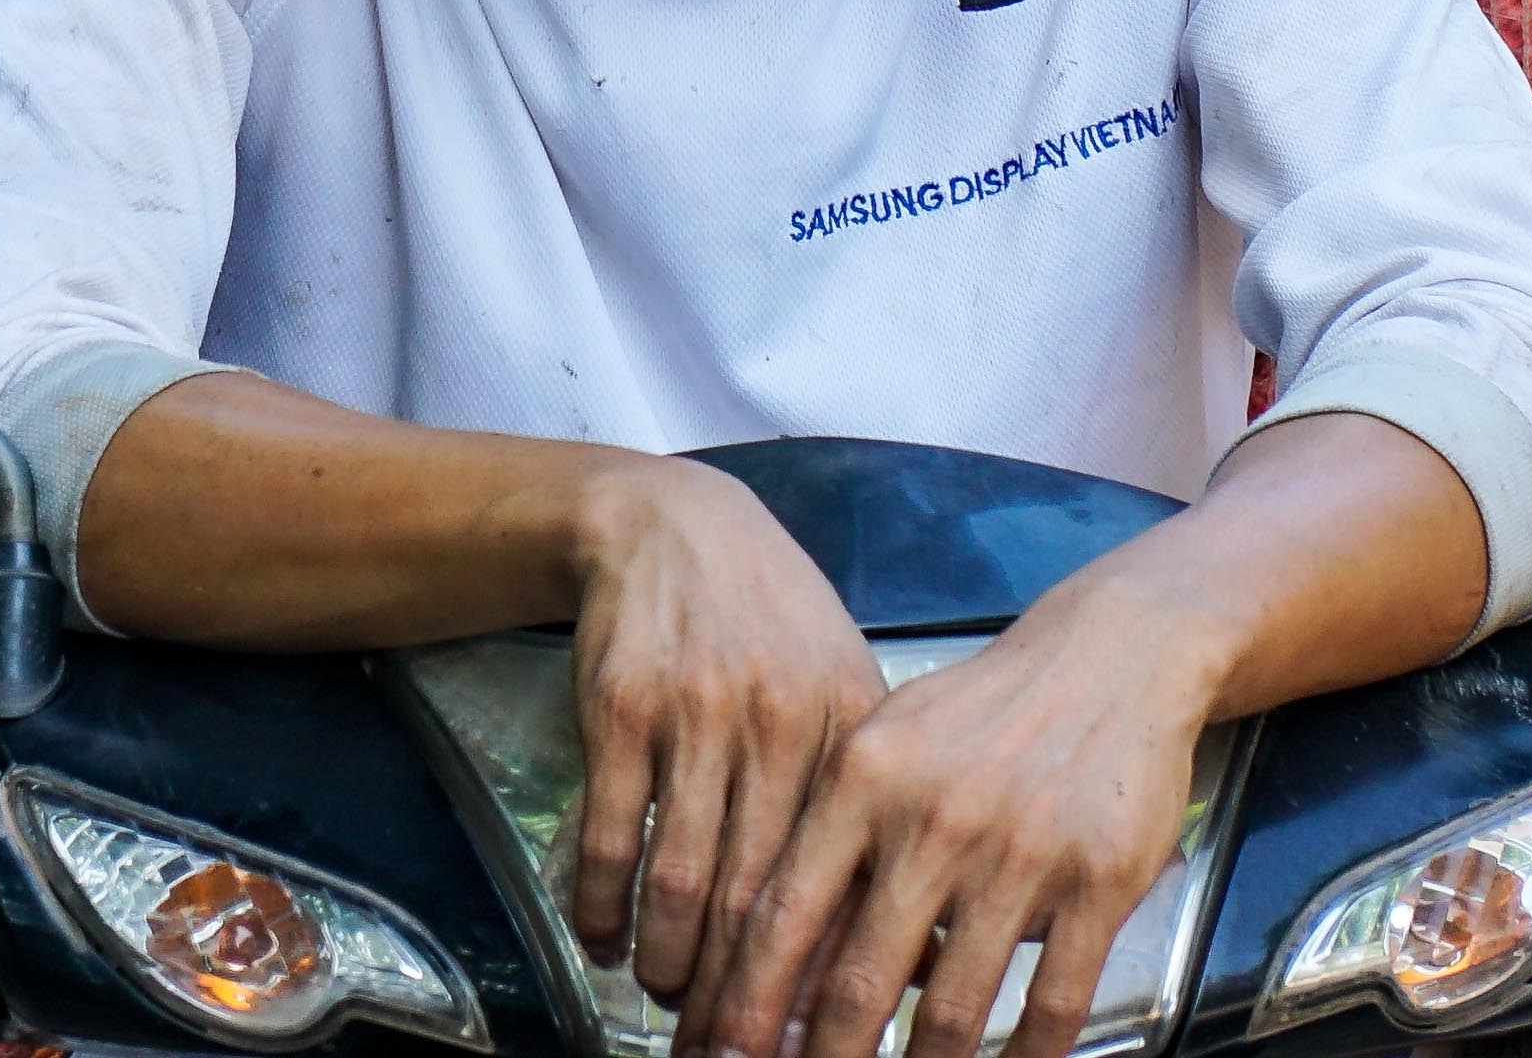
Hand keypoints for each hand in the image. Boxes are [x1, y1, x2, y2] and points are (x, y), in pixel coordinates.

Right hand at [564, 456, 885, 1018]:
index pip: (850, 882)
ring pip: (684, 877)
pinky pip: (609, 832)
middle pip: (763, 896)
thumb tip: (928, 941)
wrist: (671, 526)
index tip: (819, 1044)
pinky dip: (603, 903)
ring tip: (669, 999)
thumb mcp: (846, 690)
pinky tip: (605, 938)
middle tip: (728, 1053)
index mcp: (853, 727)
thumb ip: (877, 807)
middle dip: (745, 997)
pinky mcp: (621, 705)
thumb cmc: (772, 625)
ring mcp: (697, 711)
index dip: (831, 979)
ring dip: (672, 960)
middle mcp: (781, 720)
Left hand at [696, 575, 1226, 1057]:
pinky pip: (1051, 1005)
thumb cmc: (985, 711)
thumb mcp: (885, 742)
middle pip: (856, 980)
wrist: (1111, 656)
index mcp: (864, 778)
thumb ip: (833, 834)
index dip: (745, 1001)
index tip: (722, 1049)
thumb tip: (774, 947)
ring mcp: (1019, 853)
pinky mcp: (1099, 882)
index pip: (782, 913)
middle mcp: (933, 817)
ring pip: (950, 1011)